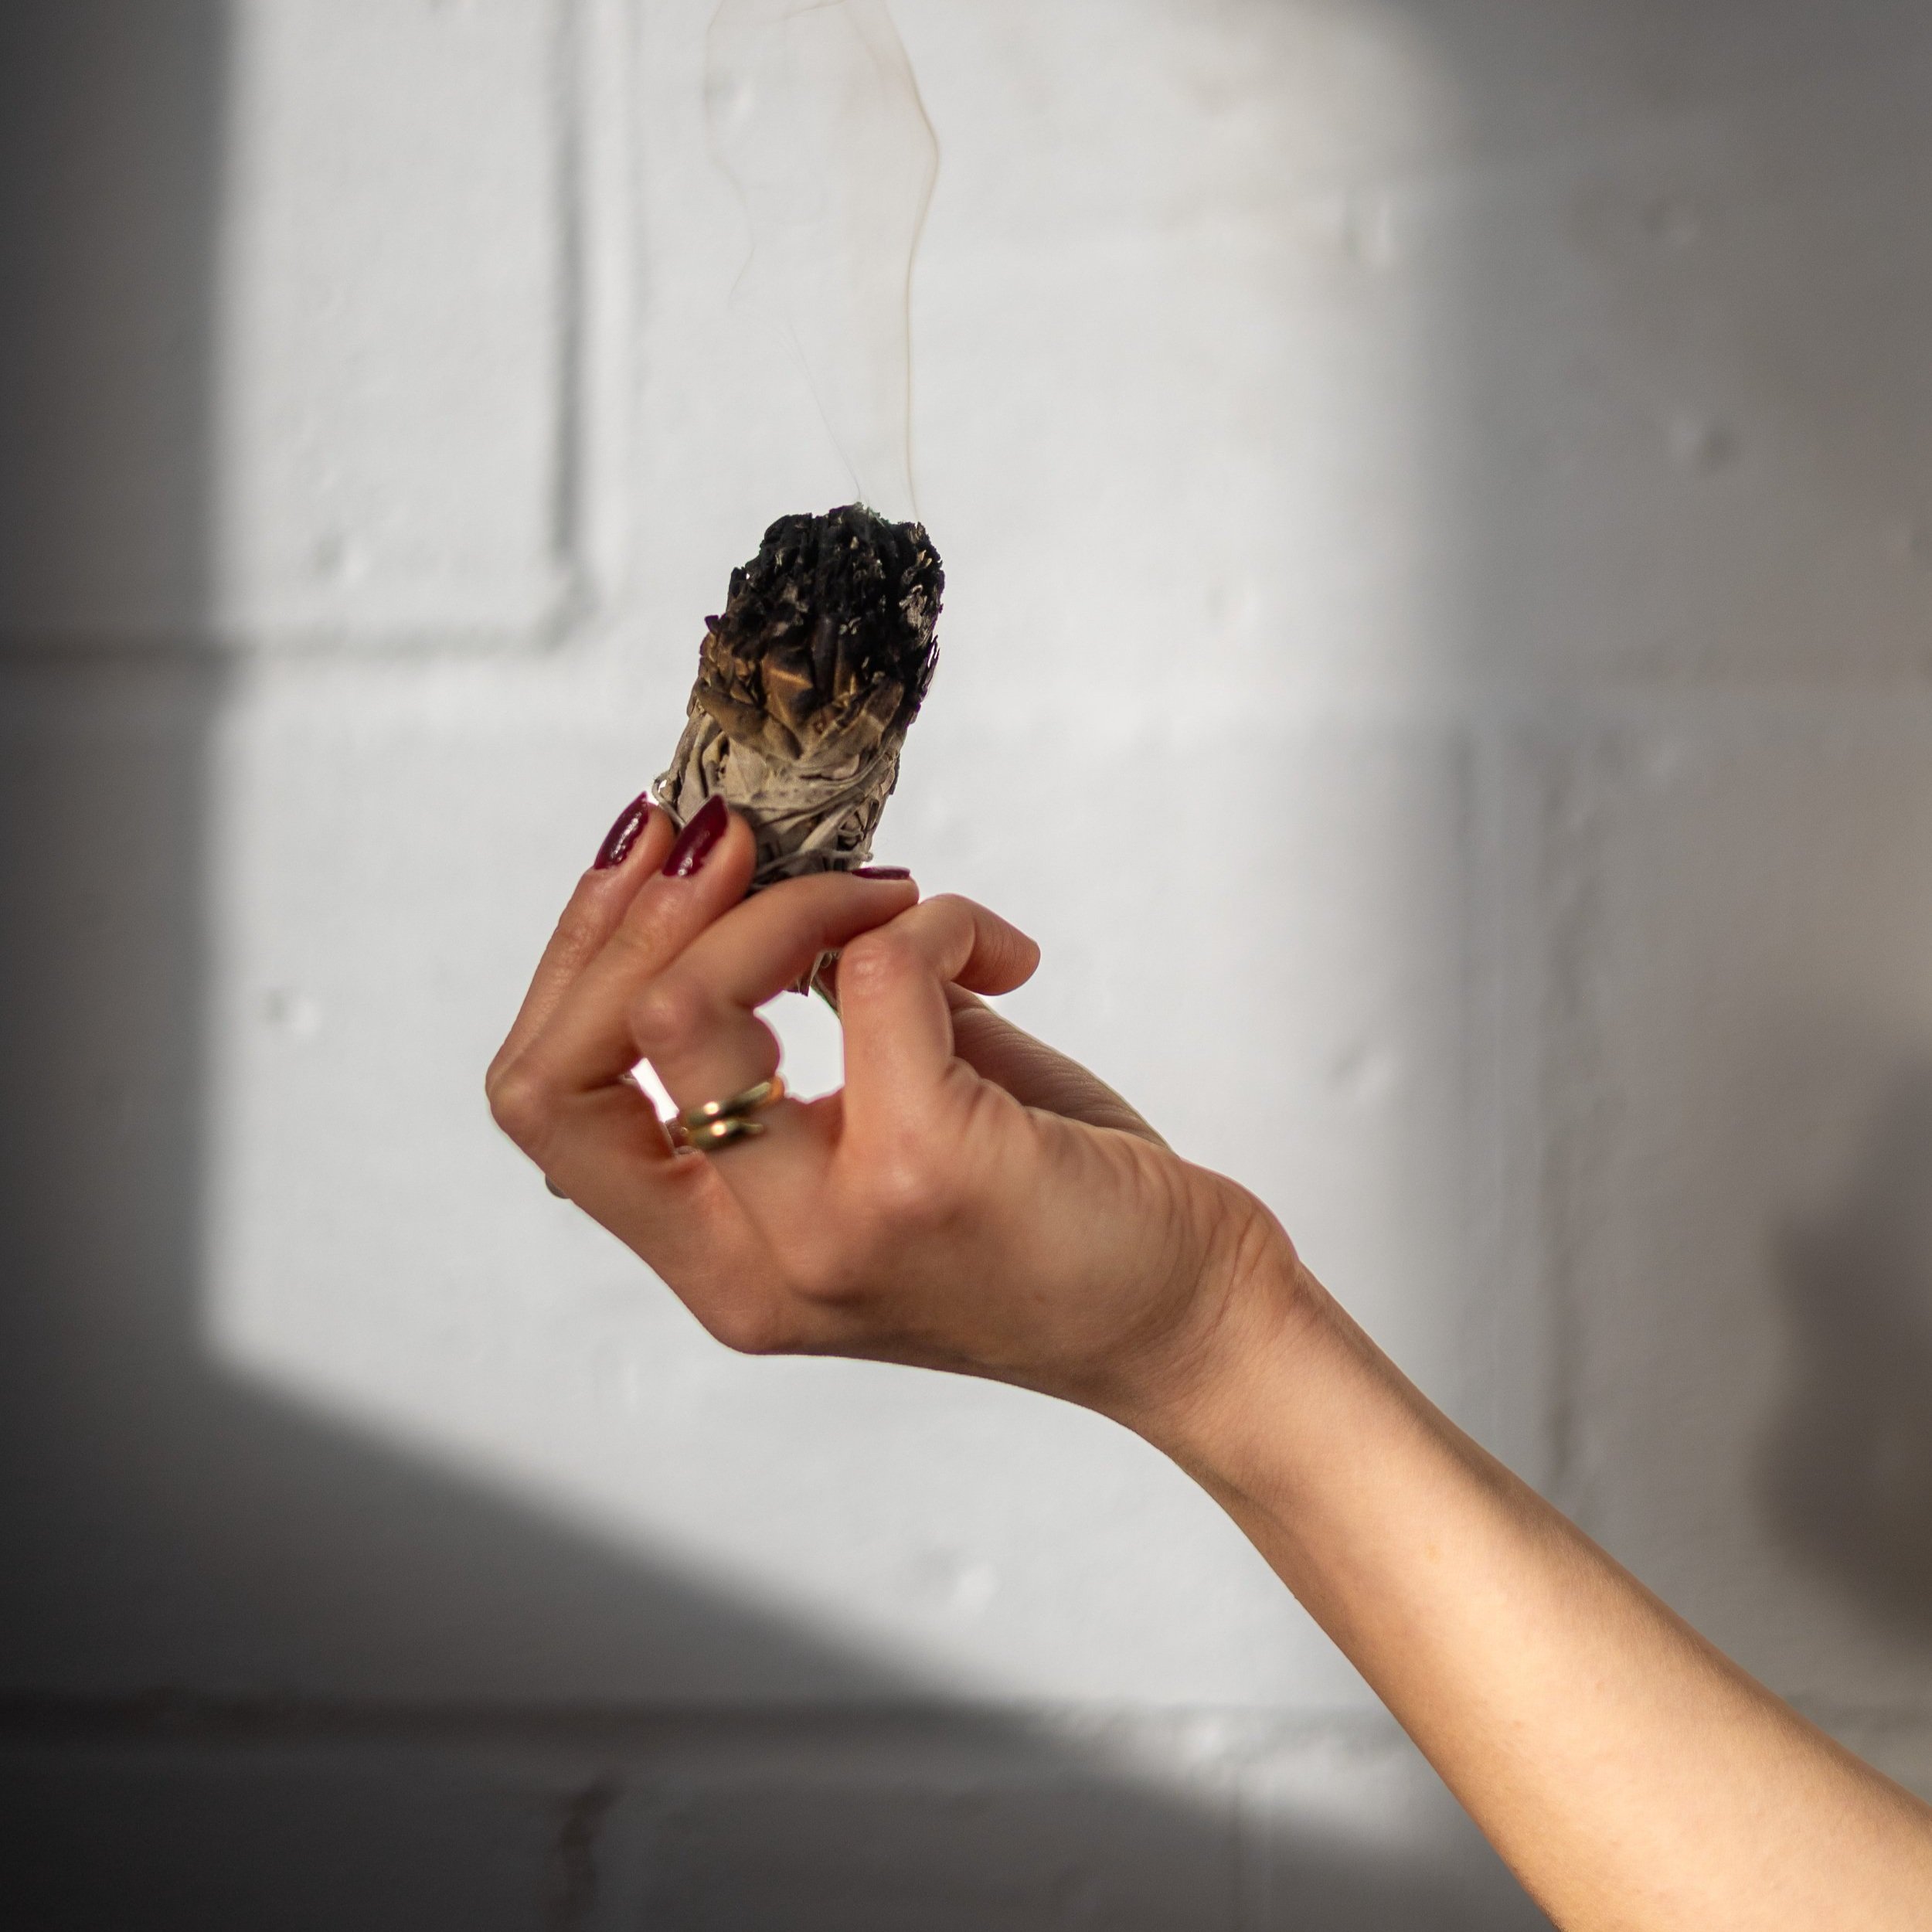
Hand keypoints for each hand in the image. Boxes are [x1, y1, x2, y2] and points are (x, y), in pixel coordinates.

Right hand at [486, 800, 1296, 1424]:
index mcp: (722, 1261)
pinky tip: (1002, 956)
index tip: (655, 855)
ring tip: (888, 898)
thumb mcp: (882, 1139)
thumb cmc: (1047, 1221)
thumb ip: (796, 1043)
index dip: (578, 959)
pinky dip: (941, 922)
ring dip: (790, 903)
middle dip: (642, 916)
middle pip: (568, 1065)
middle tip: (741, 843)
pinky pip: (882, 970)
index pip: (546, 1108)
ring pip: (691, 1007)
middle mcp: (750, 1266)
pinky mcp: (928, 1172)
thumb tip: (746, 883)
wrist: (1189, 1325)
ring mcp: (828, 1229)